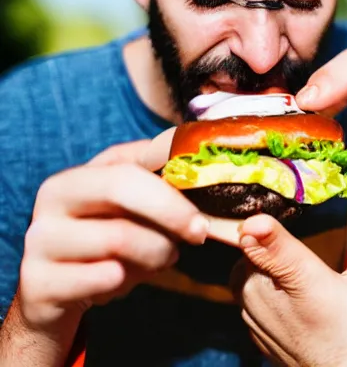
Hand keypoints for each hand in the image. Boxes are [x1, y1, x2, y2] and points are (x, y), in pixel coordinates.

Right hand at [18, 131, 207, 333]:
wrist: (56, 291)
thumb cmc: (105, 241)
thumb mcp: (128, 211)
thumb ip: (157, 187)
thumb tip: (205, 174)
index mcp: (80, 173)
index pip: (134, 157)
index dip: (175, 171)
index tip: (203, 193)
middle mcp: (54, 197)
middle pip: (122, 186)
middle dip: (172, 211)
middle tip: (199, 233)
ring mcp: (40, 238)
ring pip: (120, 238)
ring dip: (155, 254)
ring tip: (160, 261)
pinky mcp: (39, 281)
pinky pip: (104, 277)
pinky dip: (128, 282)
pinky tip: (123, 282)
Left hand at [231, 207, 346, 366]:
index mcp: (303, 284)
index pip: (273, 250)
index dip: (264, 232)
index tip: (255, 219)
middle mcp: (267, 300)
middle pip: (254, 244)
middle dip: (270, 235)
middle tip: (294, 234)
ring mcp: (253, 315)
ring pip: (246, 262)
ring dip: (263, 257)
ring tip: (294, 268)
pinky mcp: (250, 326)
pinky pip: (244, 286)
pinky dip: (260, 278)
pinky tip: (287, 288)